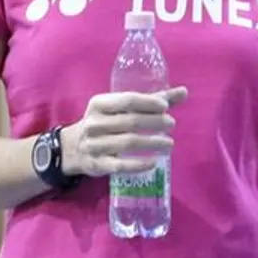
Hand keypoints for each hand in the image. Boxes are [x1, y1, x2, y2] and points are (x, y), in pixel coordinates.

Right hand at [60, 87, 187, 176]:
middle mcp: (94, 123)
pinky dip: (139, 164)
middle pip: (130, 121)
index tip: (166, 107)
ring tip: (169, 144)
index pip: (127, 100)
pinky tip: (154, 162)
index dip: (148, 103)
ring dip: (152, 143)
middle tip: (171, 125)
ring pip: (128, 143)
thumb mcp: (120, 108)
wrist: (74, 147)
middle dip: (154, 123)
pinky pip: (120, 165)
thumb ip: (152, 100)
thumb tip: (184, 92)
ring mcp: (94, 145)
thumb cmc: (105, 122)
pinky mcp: (97, 164)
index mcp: (99, 104)